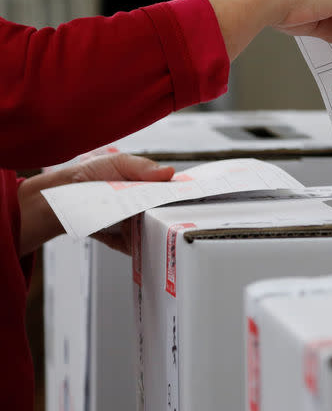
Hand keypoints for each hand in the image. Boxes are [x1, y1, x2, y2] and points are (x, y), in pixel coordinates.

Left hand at [17, 154, 173, 255]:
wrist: (62, 198)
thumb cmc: (89, 176)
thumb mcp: (118, 162)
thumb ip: (143, 167)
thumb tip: (169, 171)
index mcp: (150, 187)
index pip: (173, 194)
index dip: (183, 196)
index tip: (189, 197)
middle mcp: (147, 208)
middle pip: (167, 215)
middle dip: (168, 215)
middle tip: (160, 210)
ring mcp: (138, 227)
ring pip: (154, 232)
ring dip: (149, 229)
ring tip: (138, 221)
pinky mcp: (126, 243)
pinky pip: (138, 248)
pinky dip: (134, 244)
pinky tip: (124, 233)